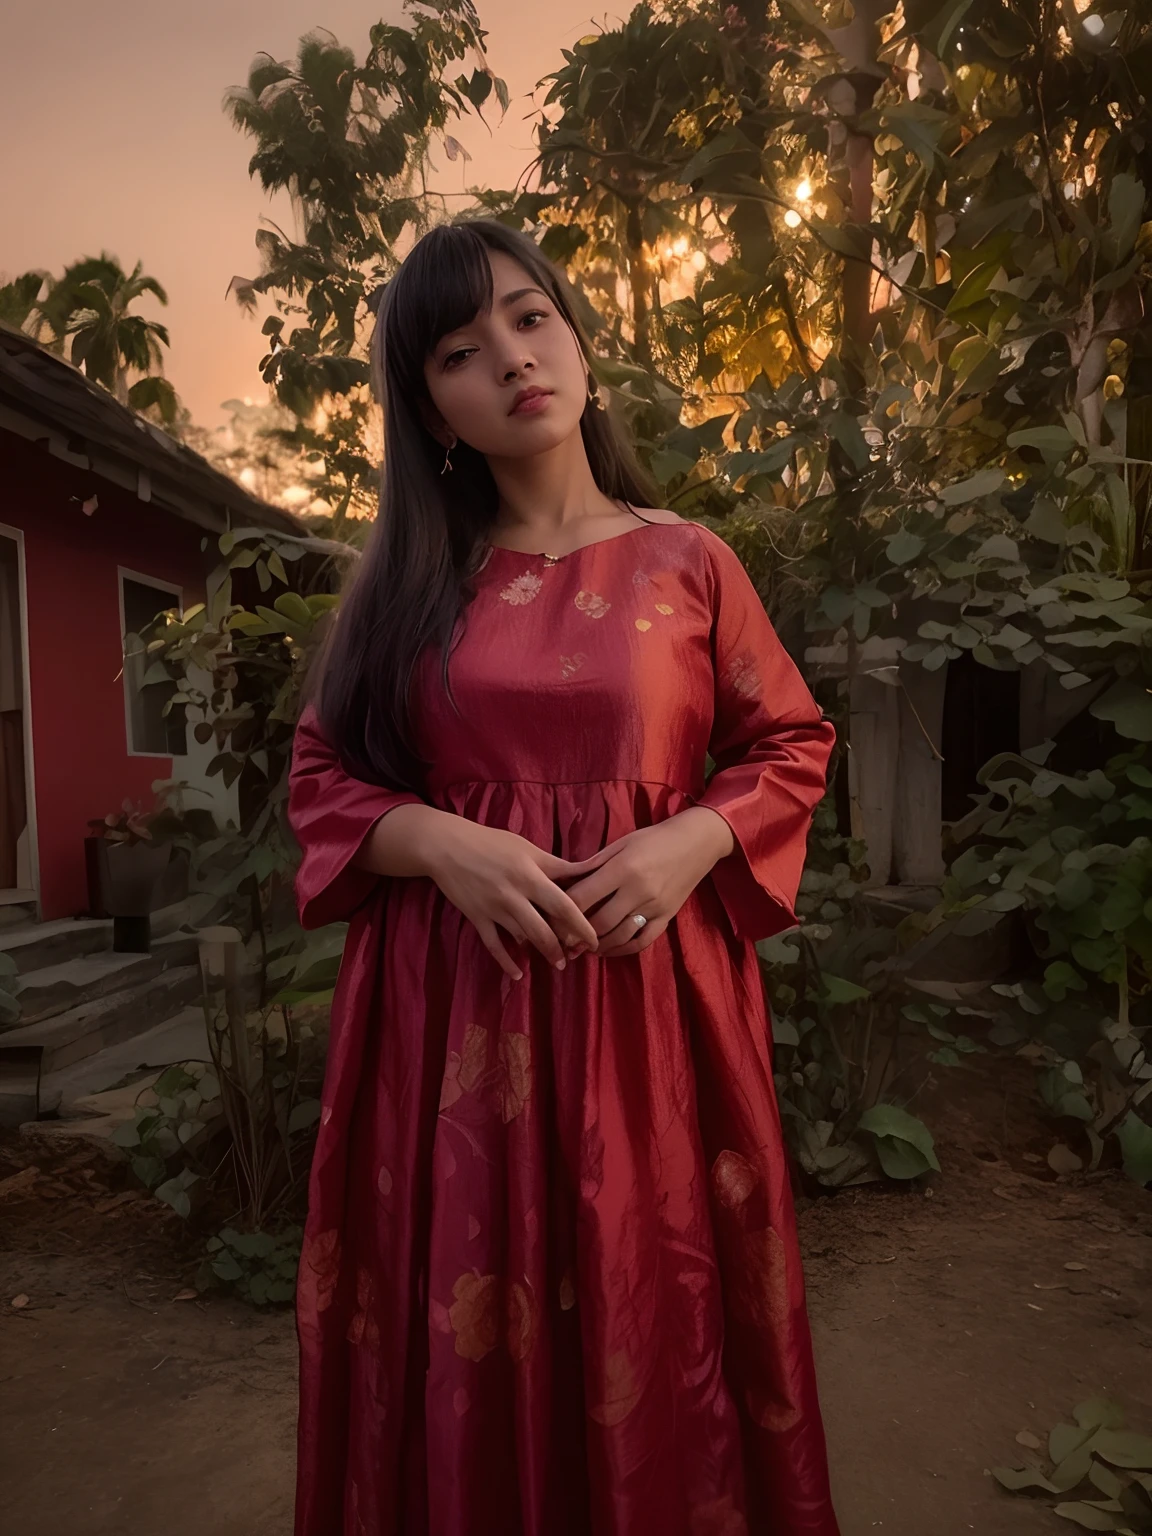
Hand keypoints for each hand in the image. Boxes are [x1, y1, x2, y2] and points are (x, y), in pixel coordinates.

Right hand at [416, 816, 600, 980]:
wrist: (447, 846)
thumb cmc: (491, 842)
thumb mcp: (527, 847)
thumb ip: (554, 864)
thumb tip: (585, 872)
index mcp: (530, 874)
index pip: (563, 903)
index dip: (581, 924)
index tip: (594, 938)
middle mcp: (514, 894)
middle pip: (544, 928)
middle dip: (562, 946)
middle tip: (575, 957)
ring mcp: (494, 908)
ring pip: (522, 938)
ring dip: (541, 952)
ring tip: (556, 963)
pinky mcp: (477, 917)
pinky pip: (493, 945)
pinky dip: (506, 962)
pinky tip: (518, 974)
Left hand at [559, 808, 734, 957]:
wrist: (696, 843)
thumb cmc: (653, 838)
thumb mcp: (621, 843)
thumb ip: (594, 865)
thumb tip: (566, 882)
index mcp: (622, 868)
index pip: (583, 898)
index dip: (562, 914)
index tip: (550, 921)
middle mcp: (638, 891)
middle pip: (598, 923)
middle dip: (576, 936)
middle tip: (562, 941)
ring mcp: (654, 907)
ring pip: (619, 936)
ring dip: (597, 946)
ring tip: (581, 947)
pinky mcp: (667, 917)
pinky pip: (642, 941)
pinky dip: (622, 949)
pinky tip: (608, 949)